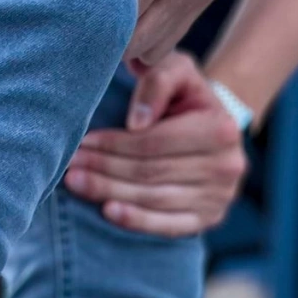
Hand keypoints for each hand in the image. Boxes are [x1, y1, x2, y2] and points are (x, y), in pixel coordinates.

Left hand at [64, 51, 247, 236]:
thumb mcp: (176, 72)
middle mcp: (226, 167)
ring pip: (152, 198)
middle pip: (150, 172)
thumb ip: (157, 83)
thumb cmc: (185, 97)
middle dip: (105, 169)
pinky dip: (135, 220)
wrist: (212, 127)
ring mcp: (219, 198)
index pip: (154, 143)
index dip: (115, 145)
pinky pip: (166, 226)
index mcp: (221, 129)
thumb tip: (135, 123)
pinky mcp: (208, 220)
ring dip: (109, 192)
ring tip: (76, 183)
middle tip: (71, 166)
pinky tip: (108, 211)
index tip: (84, 143)